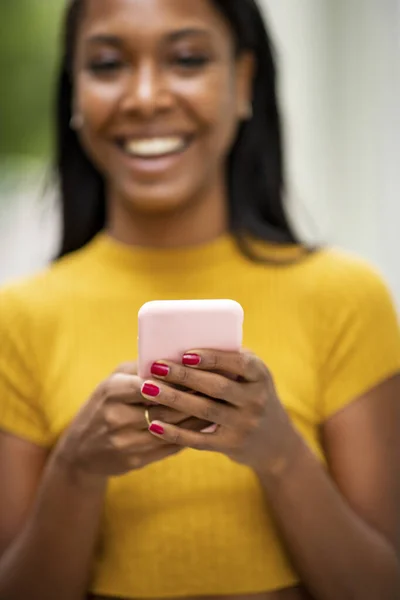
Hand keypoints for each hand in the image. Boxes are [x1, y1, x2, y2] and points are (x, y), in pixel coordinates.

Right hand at [56, 362, 211, 478]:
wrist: (79, 452)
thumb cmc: (102, 406)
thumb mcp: (112, 382)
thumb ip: (139, 369)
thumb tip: (175, 355)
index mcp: (112, 391)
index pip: (152, 383)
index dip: (179, 378)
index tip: (203, 370)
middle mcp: (117, 416)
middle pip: (166, 406)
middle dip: (195, 396)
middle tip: (220, 387)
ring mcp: (125, 441)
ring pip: (172, 428)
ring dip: (198, 417)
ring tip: (218, 405)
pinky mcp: (134, 461)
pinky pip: (169, 447)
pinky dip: (190, 436)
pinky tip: (205, 426)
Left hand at [142, 351, 296, 473]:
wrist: (275, 441)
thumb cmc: (252, 395)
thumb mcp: (251, 376)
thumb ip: (228, 360)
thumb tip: (184, 343)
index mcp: (260, 375)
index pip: (237, 363)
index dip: (211, 358)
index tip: (185, 353)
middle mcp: (255, 400)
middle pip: (216, 387)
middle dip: (183, 376)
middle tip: (156, 367)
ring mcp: (244, 424)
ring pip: (204, 411)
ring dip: (173, 399)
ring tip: (148, 389)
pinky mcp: (231, 445)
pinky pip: (199, 439)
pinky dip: (175, 433)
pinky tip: (154, 424)